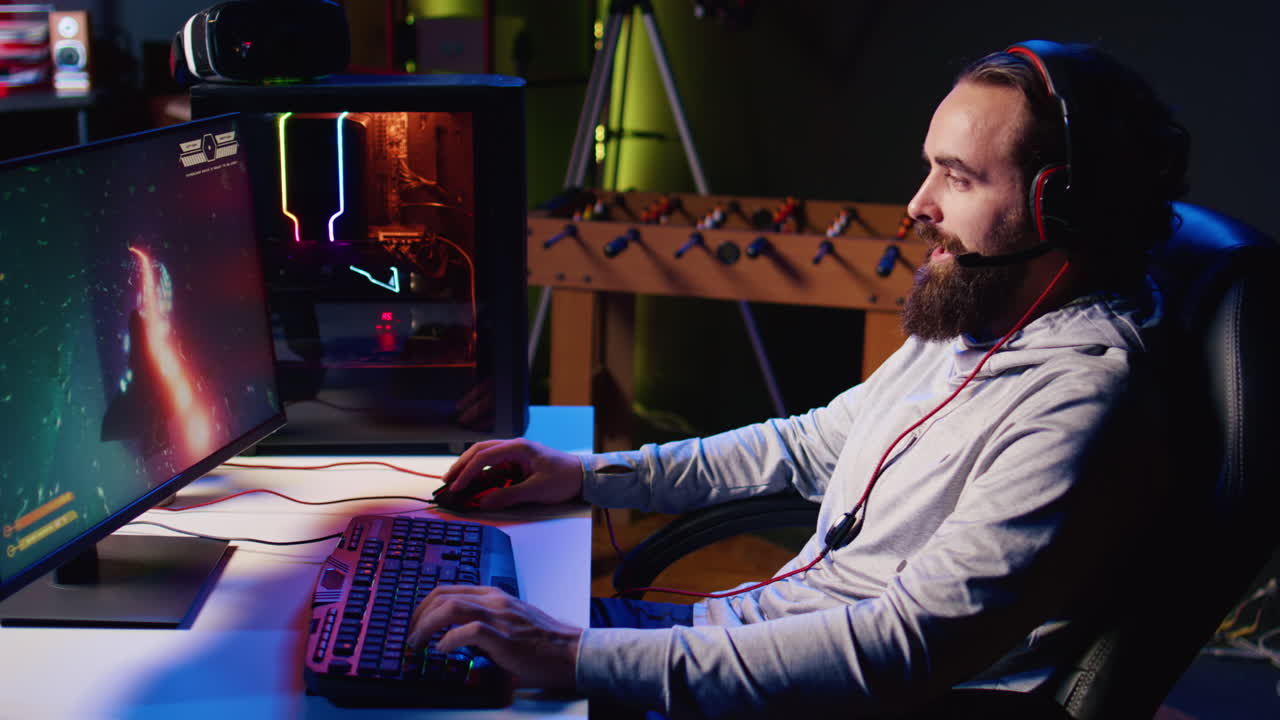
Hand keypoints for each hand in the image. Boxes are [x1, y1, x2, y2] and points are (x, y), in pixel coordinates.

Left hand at [408, 585, 581, 689]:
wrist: (571, 650)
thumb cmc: (543, 641)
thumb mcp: (510, 622)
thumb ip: (486, 622)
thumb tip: (456, 637)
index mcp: (494, 595)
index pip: (449, 589)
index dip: (424, 605)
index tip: (414, 623)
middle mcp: (494, 601)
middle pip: (443, 595)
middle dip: (418, 615)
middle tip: (409, 635)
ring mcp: (499, 617)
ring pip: (451, 607)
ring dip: (426, 626)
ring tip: (416, 643)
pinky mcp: (504, 637)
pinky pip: (469, 631)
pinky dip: (449, 639)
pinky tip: (441, 650)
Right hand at [439, 438, 583, 509]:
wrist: (584, 476)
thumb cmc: (565, 479)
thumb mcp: (537, 490)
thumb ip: (509, 496)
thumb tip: (483, 504)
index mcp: (519, 448)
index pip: (485, 456)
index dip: (468, 472)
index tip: (457, 486)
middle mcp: (515, 447)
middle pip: (480, 451)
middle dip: (462, 465)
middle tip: (447, 481)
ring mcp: (515, 454)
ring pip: (485, 457)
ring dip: (469, 468)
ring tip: (455, 481)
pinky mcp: (517, 464)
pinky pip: (494, 466)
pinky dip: (481, 474)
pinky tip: (473, 484)